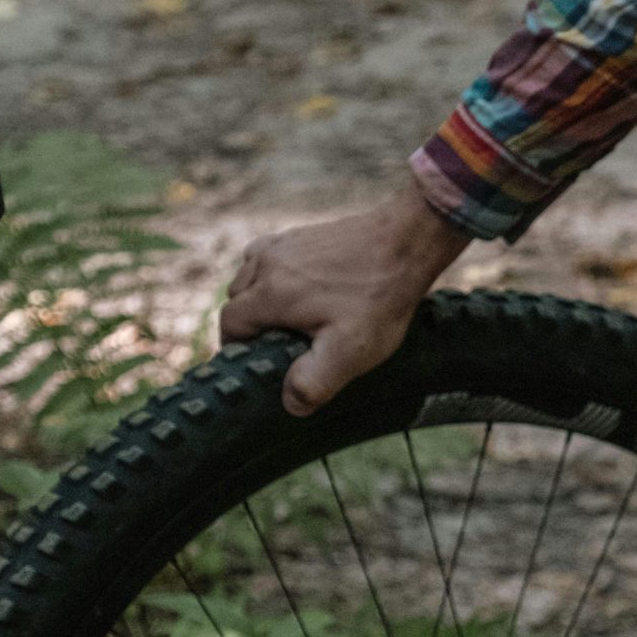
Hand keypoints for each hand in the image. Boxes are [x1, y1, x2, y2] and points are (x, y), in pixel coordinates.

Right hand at [220, 183, 468, 416]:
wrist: (407, 241)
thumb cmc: (379, 297)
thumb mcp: (349, 351)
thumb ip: (313, 382)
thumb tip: (290, 403)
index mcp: (270, 293)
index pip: (229, 325)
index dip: (237, 349)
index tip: (256, 363)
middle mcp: (267, 263)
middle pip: (237, 299)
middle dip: (249, 324)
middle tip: (278, 345)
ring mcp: (284, 243)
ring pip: (251, 275)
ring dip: (260, 298)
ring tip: (291, 319)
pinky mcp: (302, 233)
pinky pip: (271, 256)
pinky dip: (275, 275)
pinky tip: (303, 288)